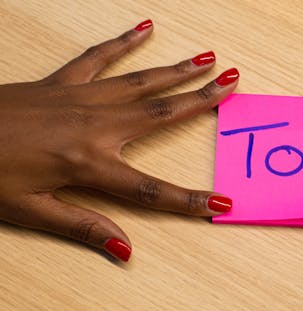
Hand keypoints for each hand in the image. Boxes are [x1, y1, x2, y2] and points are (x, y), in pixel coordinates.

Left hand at [0, 20, 237, 261]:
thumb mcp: (31, 211)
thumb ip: (82, 228)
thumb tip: (124, 250)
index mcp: (89, 164)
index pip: (151, 190)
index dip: (188, 199)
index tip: (221, 201)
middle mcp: (94, 125)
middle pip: (162, 113)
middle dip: (202, 99)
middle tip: (233, 84)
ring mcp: (80, 98)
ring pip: (141, 81)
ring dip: (178, 70)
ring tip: (208, 59)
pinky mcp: (62, 82)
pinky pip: (100, 58)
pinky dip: (124, 42)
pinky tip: (144, 29)